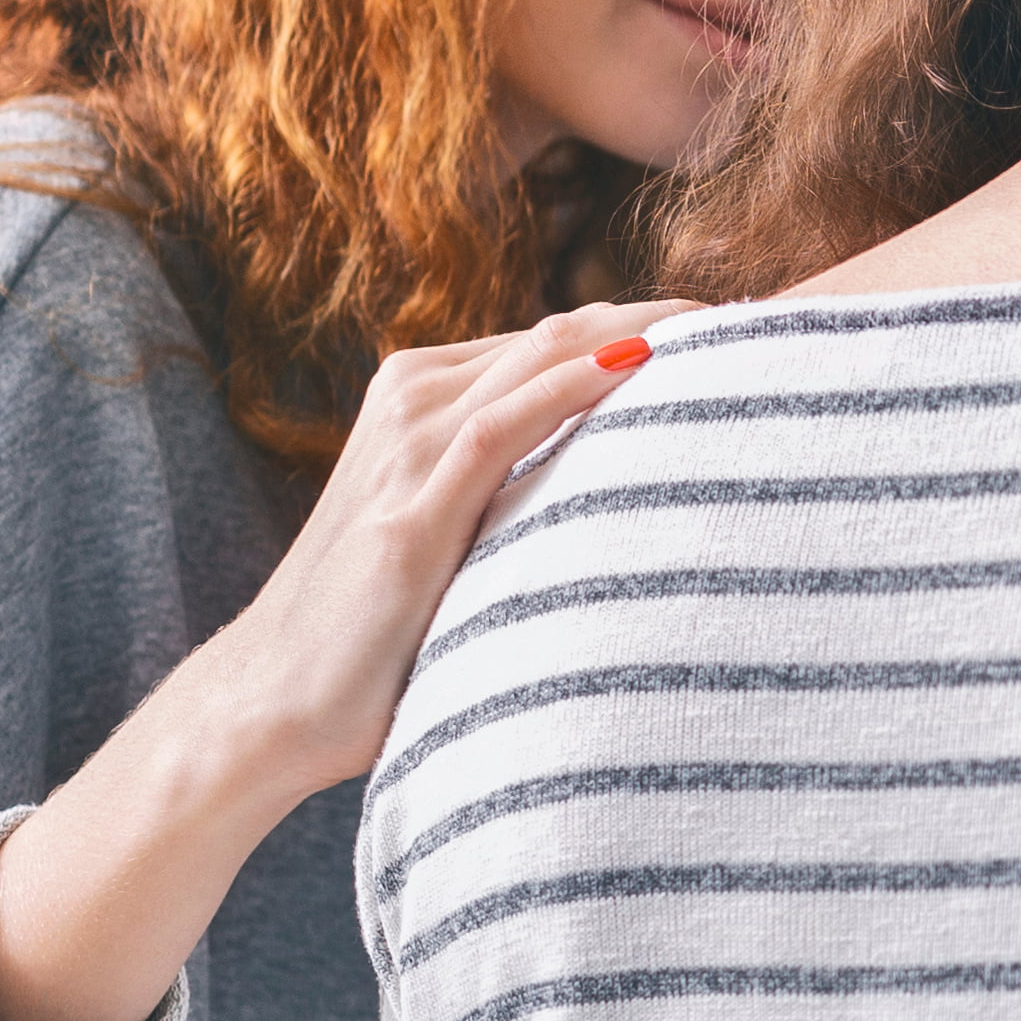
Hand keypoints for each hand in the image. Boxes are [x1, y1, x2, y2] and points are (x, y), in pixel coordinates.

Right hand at [195, 301, 702, 792]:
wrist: (269, 703)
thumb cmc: (371, 628)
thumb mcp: (452, 530)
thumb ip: (513, 486)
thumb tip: (620, 481)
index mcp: (419, 400)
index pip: (551, 342)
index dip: (642, 326)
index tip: (728, 329)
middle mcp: (409, 404)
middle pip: (557, 335)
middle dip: (656, 317)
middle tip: (751, 318)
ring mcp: (404, 452)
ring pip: (538, 360)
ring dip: (635, 336)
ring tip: (724, 328)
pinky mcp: (409, 512)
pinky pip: (503, 425)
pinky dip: (576, 388)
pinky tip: (641, 368)